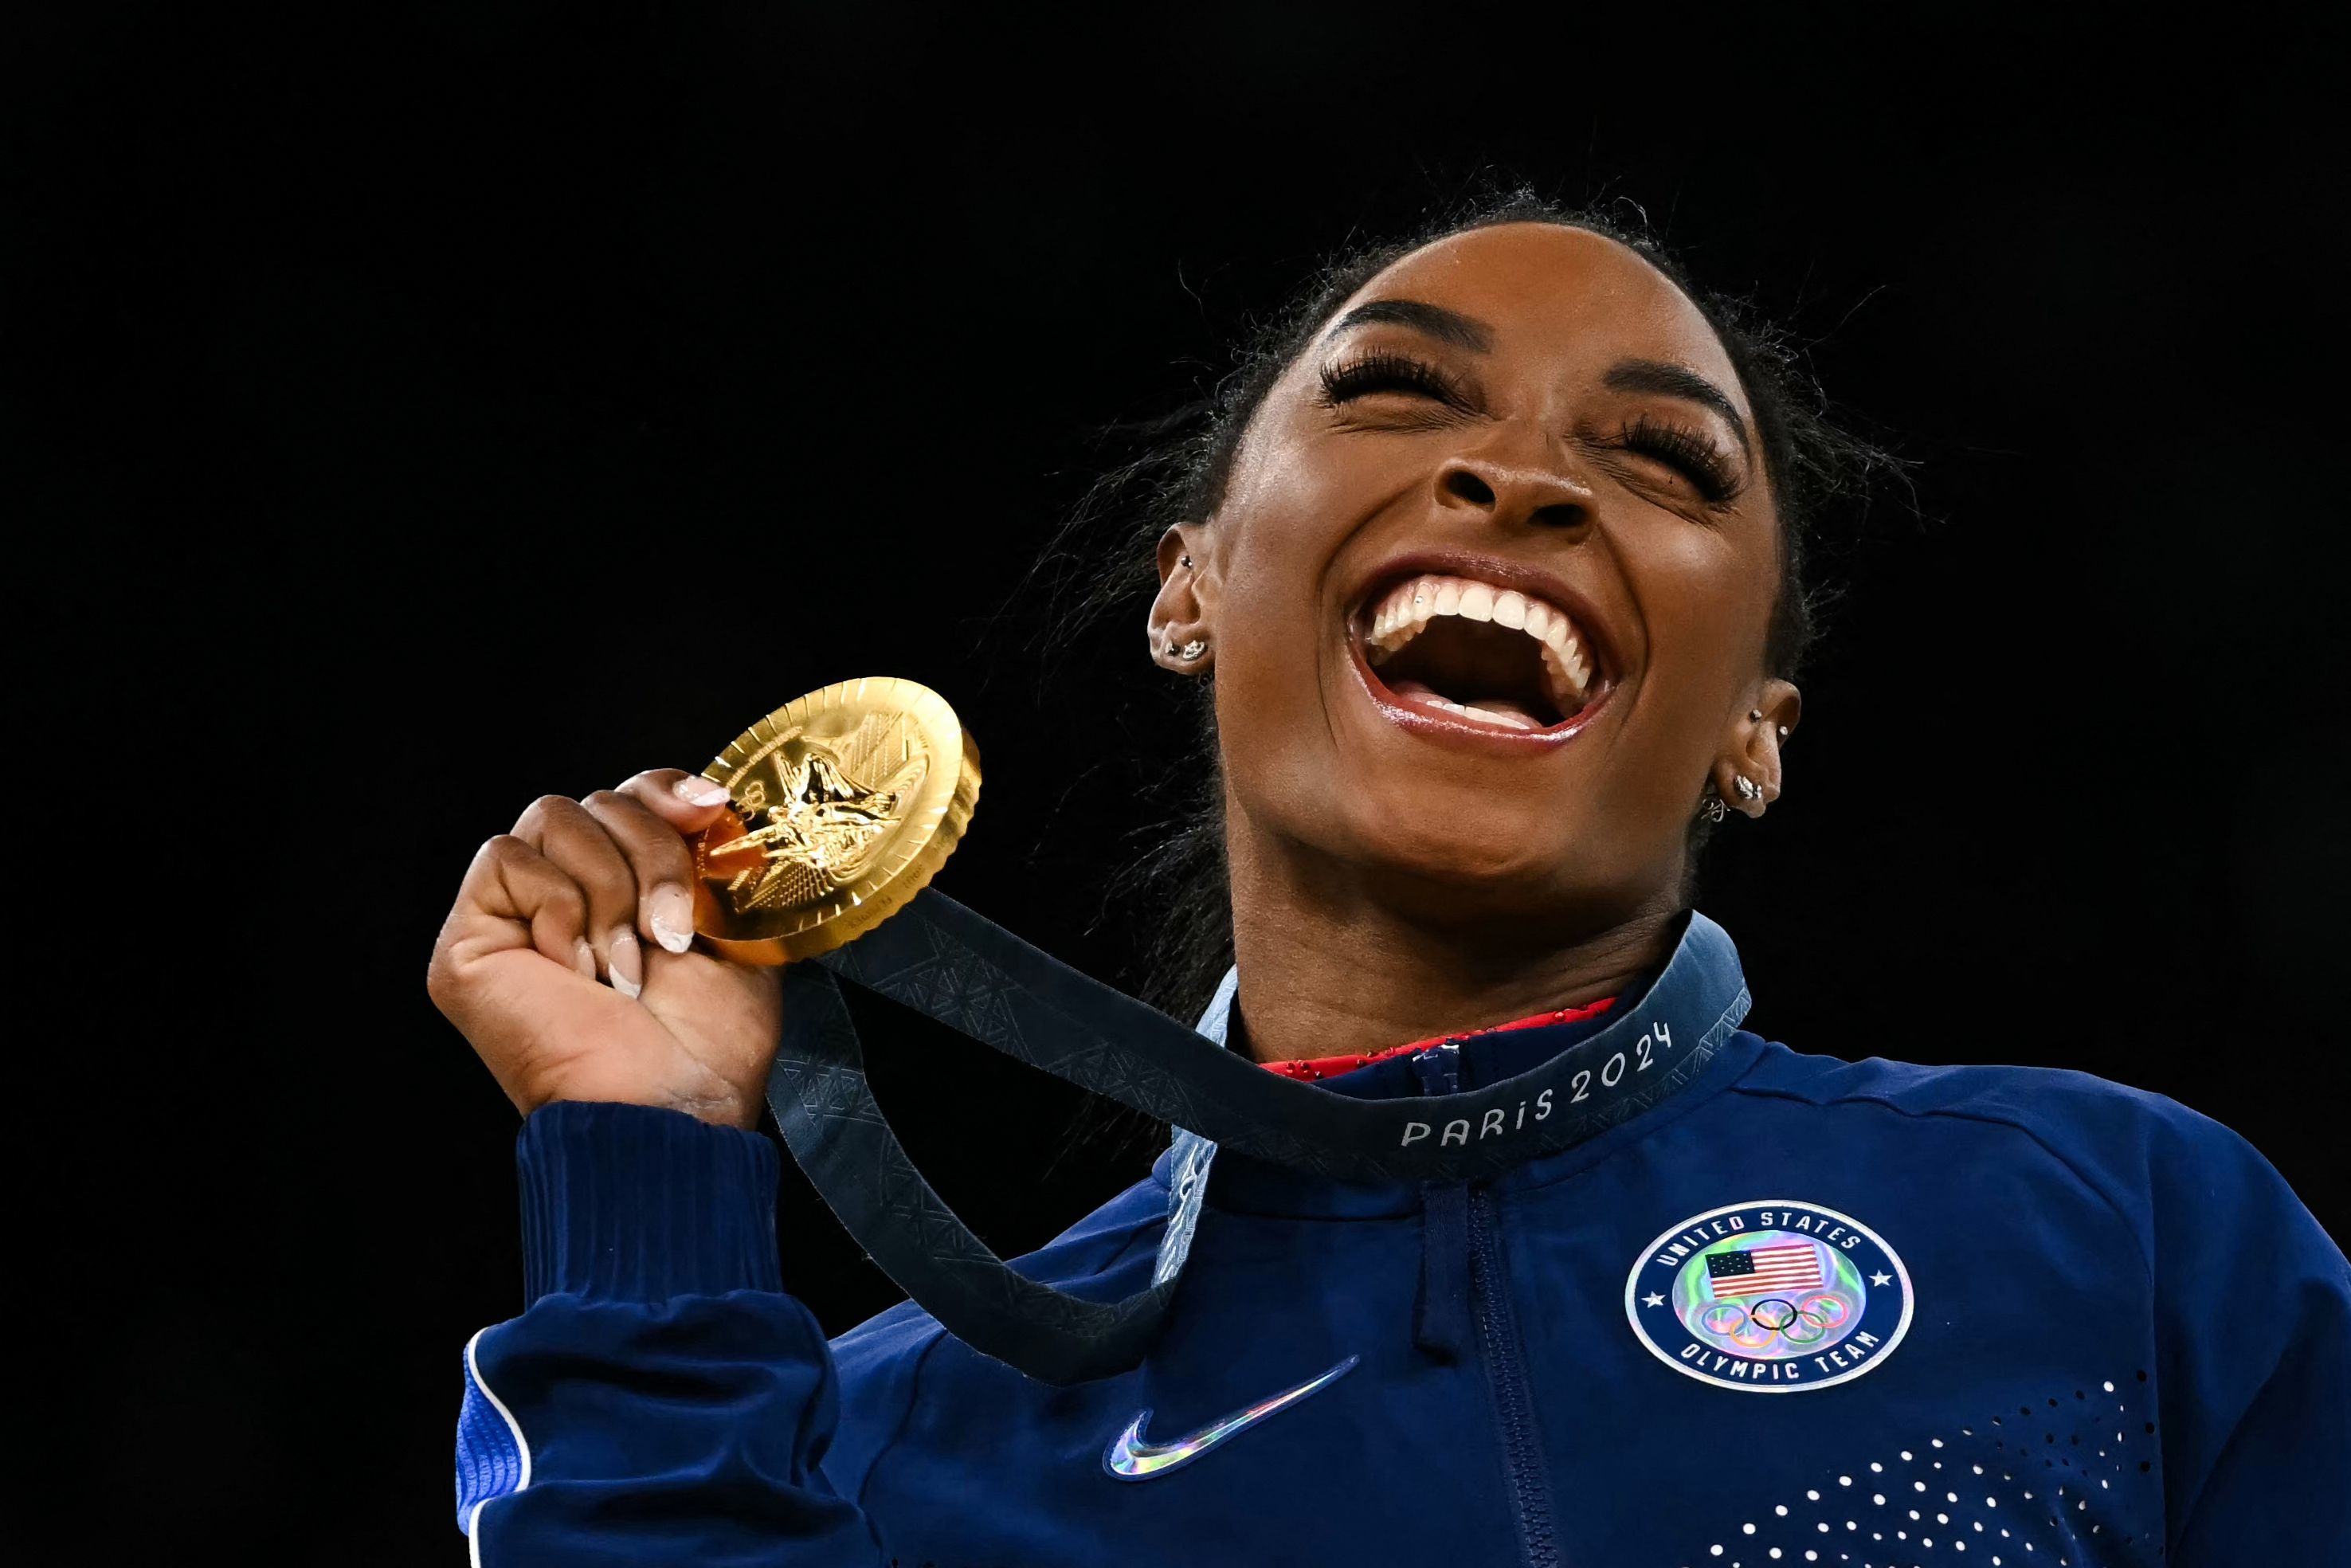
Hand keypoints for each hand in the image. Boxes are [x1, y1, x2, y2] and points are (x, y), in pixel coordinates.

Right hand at [427, 769, 783, 1128]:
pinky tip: (577, 971)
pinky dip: (559, 908)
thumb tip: (715, 802)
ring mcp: (513, 916)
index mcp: (627, 891)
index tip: (708, 810)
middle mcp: (566, 896)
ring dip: (612, 892)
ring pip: (554, 818)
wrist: (671, 1103)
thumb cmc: (708, 1044)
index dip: (664, 790)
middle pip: (599, 801)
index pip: (629, 796)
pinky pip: (507, 858)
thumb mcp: (737, 931)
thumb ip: (717, 862)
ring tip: (627, 968)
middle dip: (654, 856)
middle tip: (672, 935)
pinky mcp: (469, 937)